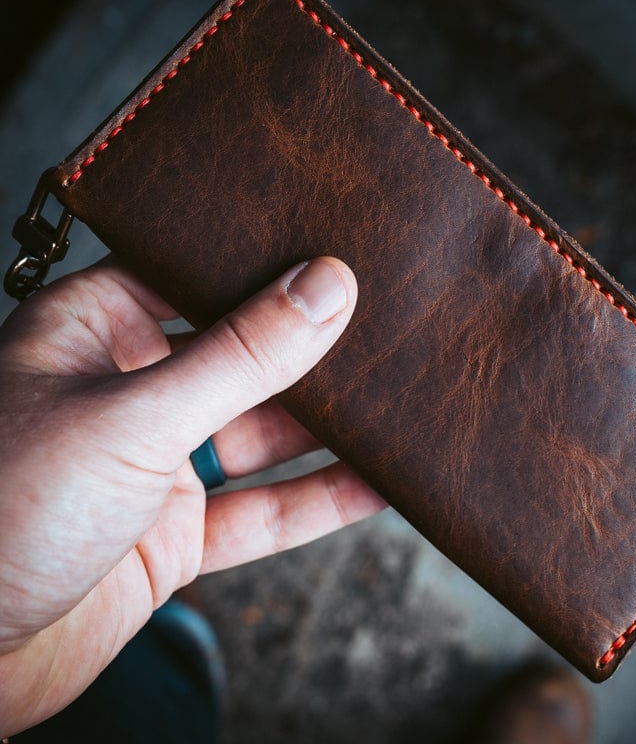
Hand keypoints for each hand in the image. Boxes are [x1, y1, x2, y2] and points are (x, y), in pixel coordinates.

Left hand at [0, 256, 384, 734]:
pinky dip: (317, 500)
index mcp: (92, 332)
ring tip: (397, 401)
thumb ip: (239, 356)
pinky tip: (377, 483)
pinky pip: (259, 511)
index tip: (333, 248)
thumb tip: (325, 289)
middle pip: (238, 356)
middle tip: (385, 324)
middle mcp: (127, 391)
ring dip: (324, 428)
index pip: (190, 273)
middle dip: (307, 349)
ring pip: (258, 434)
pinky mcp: (175, 534)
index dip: (260, 260)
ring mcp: (154, 464)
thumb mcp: (135, 415)